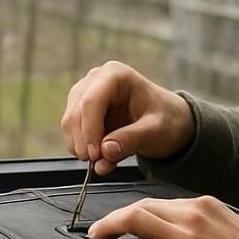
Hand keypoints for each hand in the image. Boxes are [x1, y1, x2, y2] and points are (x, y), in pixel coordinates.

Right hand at [61, 61, 195, 174]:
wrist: (169, 121)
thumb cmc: (166, 119)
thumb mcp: (155, 131)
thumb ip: (130, 140)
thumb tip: (104, 152)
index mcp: (116, 75)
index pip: (91, 101)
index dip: (89, 130)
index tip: (95, 155)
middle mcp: (97, 79)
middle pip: (76, 112)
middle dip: (84, 142)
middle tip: (98, 164)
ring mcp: (86, 92)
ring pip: (70, 122)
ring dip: (81, 146)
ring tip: (103, 162)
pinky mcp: (82, 108)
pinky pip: (73, 130)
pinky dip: (82, 147)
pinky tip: (101, 157)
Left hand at [88, 195, 238, 238]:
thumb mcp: (228, 226)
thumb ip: (203, 223)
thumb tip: (178, 229)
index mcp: (203, 205)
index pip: (159, 202)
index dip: (135, 211)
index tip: (123, 220)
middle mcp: (193, 215)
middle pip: (142, 206)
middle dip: (116, 215)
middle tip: (99, 228)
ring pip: (137, 221)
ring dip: (111, 228)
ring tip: (98, 237)